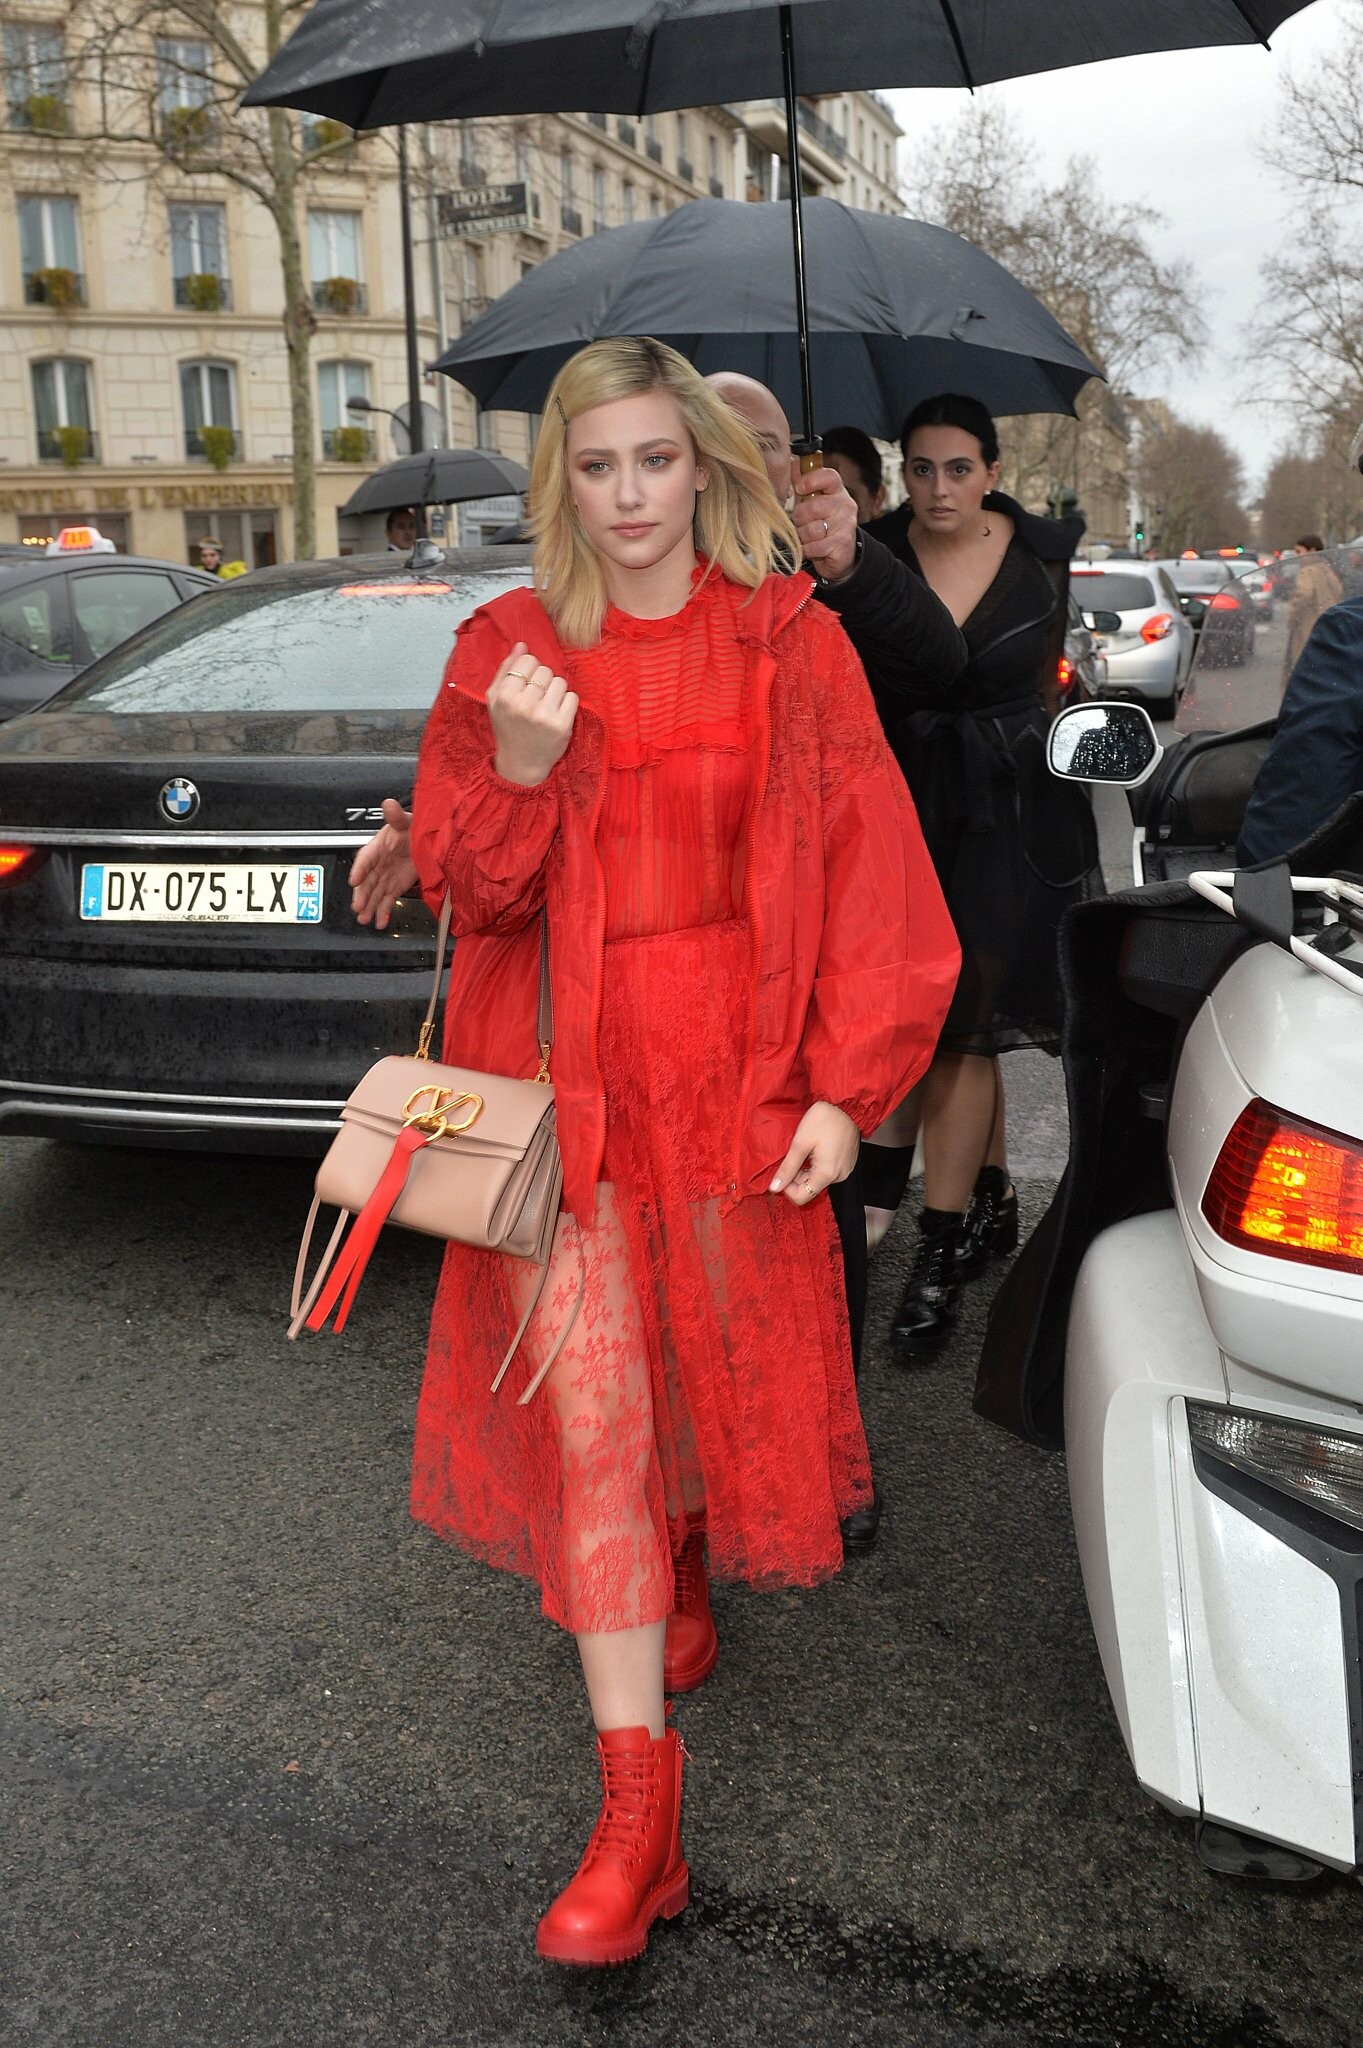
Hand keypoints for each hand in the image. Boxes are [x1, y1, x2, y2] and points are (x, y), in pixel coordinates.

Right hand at [349, 798, 417, 930]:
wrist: (425, 840)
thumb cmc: (411, 828)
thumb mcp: (405, 821)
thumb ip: (396, 816)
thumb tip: (388, 804)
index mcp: (377, 847)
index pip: (365, 859)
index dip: (359, 869)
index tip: (354, 880)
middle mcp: (378, 864)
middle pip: (366, 881)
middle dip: (362, 895)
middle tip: (358, 906)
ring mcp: (386, 877)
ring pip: (374, 894)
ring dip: (369, 907)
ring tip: (365, 919)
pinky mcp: (395, 887)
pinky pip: (387, 901)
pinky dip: (384, 912)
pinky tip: (380, 922)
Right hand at [487, 640, 578, 786]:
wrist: (521, 763)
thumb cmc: (508, 727)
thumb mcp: (496, 699)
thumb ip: (506, 670)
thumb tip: (522, 645)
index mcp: (504, 695)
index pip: (527, 661)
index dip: (529, 670)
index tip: (526, 685)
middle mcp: (524, 704)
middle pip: (545, 670)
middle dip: (543, 681)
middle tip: (536, 699)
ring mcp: (544, 715)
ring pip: (560, 682)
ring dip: (556, 691)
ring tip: (546, 706)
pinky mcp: (562, 725)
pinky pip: (573, 697)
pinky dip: (567, 703)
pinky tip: (557, 714)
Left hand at [770, 1101, 859, 1204]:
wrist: (845, 1104)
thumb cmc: (825, 1119)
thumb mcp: (800, 1143)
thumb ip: (787, 1168)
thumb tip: (775, 1187)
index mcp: (826, 1174)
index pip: (802, 1197)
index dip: (788, 1188)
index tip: (783, 1172)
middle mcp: (838, 1176)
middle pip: (810, 1189)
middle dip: (797, 1177)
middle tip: (794, 1155)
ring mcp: (844, 1170)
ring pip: (818, 1180)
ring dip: (806, 1169)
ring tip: (806, 1149)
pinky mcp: (846, 1163)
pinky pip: (827, 1171)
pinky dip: (817, 1165)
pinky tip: (815, 1149)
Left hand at [792, 466, 859, 583]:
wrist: (840, 555)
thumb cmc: (823, 524)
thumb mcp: (812, 501)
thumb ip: (803, 483)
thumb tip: (792, 462)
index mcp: (837, 491)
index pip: (829, 476)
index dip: (811, 480)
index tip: (800, 488)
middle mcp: (845, 505)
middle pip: (814, 507)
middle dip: (800, 518)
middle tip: (800, 522)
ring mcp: (846, 525)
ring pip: (812, 529)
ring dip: (802, 535)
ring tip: (805, 536)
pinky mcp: (842, 544)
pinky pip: (814, 546)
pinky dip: (807, 549)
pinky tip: (810, 548)